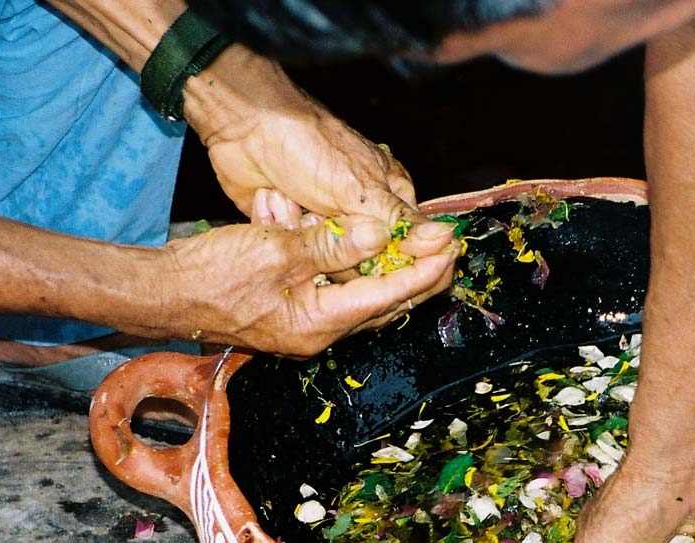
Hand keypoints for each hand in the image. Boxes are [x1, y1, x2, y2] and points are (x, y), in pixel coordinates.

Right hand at [153, 216, 453, 355]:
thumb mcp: (276, 250)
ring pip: (359, 292)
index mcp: (321, 322)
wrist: (164, 293)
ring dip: (376, 263)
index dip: (423, 270)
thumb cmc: (212, 274)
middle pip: (384, 301)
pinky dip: (341, 261)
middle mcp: (320, 332)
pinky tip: (343, 237)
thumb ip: (330, 244)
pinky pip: (330, 286)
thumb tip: (379, 236)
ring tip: (408, 242)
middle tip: (448, 247)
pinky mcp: (292, 311)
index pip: (389, 295)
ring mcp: (306, 325)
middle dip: (417, 272)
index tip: (451, 247)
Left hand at [184, 50, 454, 265]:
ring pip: (337, 262)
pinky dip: (293, 237)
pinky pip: (305, 255)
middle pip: (373, 262)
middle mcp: (366, 214)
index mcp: (393, 197)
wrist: (245, 129)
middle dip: (347, 249)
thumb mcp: (361, 190)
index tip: (375, 261)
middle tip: (325, 217)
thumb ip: (402, 223)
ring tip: (300, 208)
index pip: (411, 248)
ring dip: (316, 240)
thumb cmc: (309, 148)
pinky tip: (283, 211)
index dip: (399, 262)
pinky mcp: (302, 232)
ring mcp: (332, 224)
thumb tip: (449, 240)